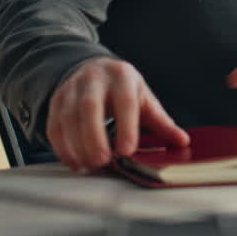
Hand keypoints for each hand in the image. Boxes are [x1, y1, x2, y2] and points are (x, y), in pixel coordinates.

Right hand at [46, 56, 189, 172]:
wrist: (94, 69)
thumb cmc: (122, 88)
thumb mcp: (143, 99)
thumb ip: (161, 122)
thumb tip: (182, 141)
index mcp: (122, 76)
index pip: (124, 100)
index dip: (126, 126)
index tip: (127, 150)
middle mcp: (94, 79)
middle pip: (89, 107)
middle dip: (94, 137)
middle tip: (103, 161)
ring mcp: (72, 89)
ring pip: (68, 117)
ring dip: (76, 145)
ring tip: (89, 165)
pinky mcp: (56, 102)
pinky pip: (54, 125)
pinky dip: (62, 147)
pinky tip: (74, 161)